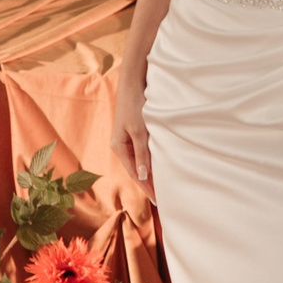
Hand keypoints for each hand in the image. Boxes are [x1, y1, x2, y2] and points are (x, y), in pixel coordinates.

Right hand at [111, 63, 152, 194]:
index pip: (134, 174)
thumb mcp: (139, 130)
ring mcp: (128, 139)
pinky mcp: (136, 132)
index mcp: (119, 147)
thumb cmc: (135, 105)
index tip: (159, 200)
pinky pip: (144, 152)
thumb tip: (142, 175)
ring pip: (141, 161)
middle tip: (163, 198)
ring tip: (163, 186)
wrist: (133, 82)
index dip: (147, 188)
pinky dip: (152, 161)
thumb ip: (141, 153)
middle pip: (137, 170)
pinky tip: (160, 166)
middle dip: (149, 184)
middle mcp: (122, 145)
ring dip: (151, 173)